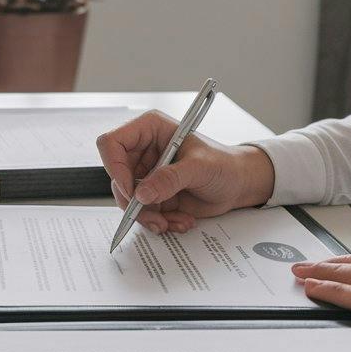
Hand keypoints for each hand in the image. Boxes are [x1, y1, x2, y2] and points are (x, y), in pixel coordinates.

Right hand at [96, 110, 275, 233]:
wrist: (238, 184)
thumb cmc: (224, 164)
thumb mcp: (200, 168)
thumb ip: (170, 179)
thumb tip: (142, 193)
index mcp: (150, 130)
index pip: (112, 144)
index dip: (114, 168)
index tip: (130, 191)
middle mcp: (143, 151)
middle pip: (116, 177)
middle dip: (134, 202)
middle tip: (153, 215)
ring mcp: (147, 174)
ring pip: (127, 200)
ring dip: (149, 216)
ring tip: (173, 221)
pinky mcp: (152, 194)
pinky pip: (142, 212)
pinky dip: (159, 221)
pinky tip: (180, 220)